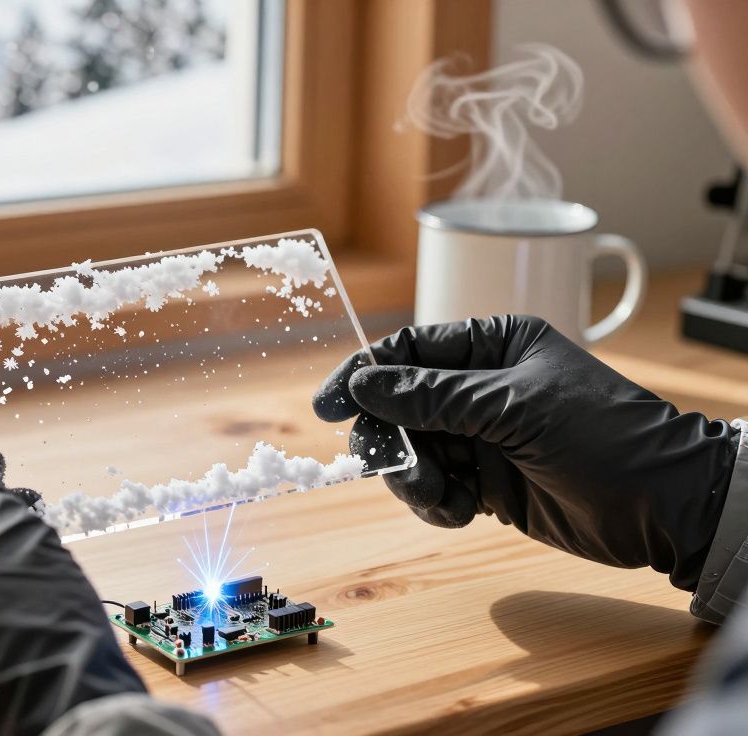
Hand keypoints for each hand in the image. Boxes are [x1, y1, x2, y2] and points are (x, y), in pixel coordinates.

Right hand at [312, 315, 738, 589]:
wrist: (665, 507)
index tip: (329, 406)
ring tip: (440, 496)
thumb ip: (432, 397)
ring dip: (412, 479)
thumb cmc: (604, 436)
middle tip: (393, 467)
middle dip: (391, 439)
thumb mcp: (513, 407)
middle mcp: (483, 386)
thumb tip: (363, 385)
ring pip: (412, 452)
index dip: (364, 375)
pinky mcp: (486, 482)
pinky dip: (435, 504)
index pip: (410, 351)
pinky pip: (434, 489)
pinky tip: (461, 513)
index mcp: (495, 344)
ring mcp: (483, 436)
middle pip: (400, 406)